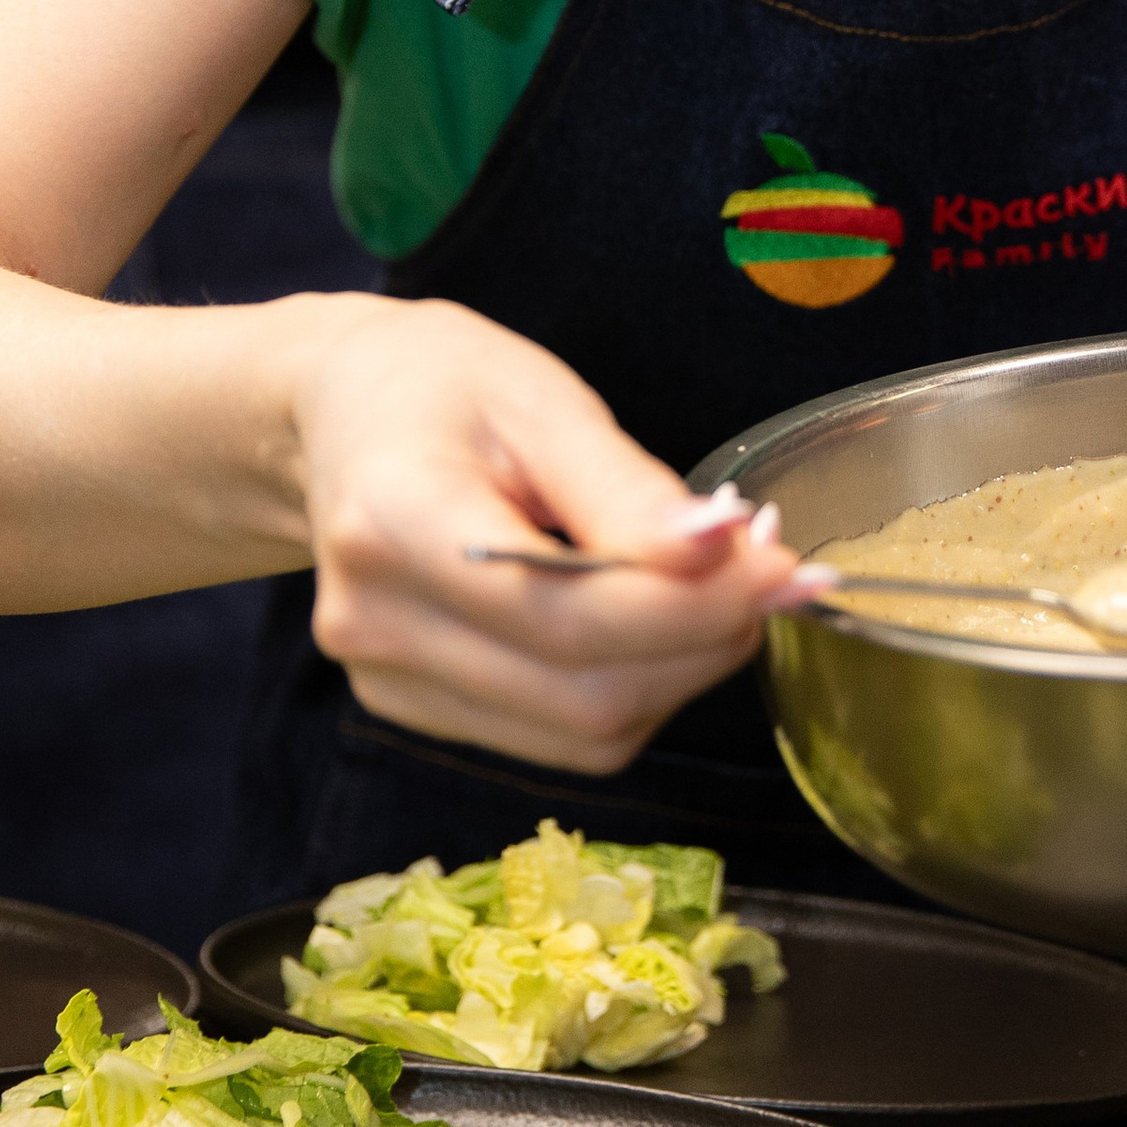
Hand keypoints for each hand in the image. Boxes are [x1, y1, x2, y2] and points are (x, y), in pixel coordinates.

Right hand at [293, 297, 811, 772]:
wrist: (345, 416)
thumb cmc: (443, 389)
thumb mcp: (542, 402)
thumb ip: (629, 491)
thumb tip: (727, 553)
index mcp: (393, 522)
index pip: (563, 613)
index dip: (690, 607)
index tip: (782, 566)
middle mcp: (376, 622)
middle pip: (583, 692)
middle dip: (704, 640)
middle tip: (768, 568)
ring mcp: (387, 680)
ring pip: (585, 732)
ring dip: (680, 671)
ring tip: (711, 586)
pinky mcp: (415, 710)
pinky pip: (561, 737)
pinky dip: (633, 688)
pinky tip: (647, 619)